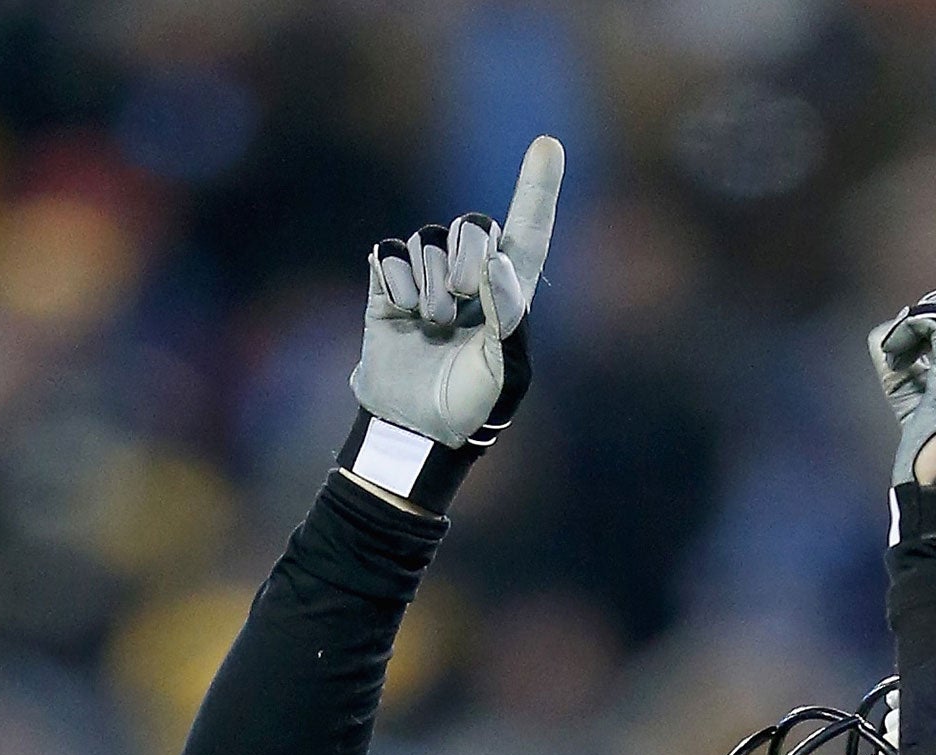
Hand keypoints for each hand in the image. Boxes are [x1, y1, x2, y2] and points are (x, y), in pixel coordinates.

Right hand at [338, 136, 562, 510]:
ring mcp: (428, 276)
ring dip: (431, 287)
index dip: (538, 187)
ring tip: (431, 326)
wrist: (415, 428)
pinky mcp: (386, 283)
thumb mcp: (504, 372)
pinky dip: (397, 283)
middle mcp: (472, 275)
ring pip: (429, 239)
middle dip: (469, 260)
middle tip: (460, 309)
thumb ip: (508, 317)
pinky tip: (400, 315)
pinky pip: (389, 251)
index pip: (529, 231)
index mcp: (511, 293)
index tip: (548, 144)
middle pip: (474, 225)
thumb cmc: (471, 407)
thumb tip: (499, 262)